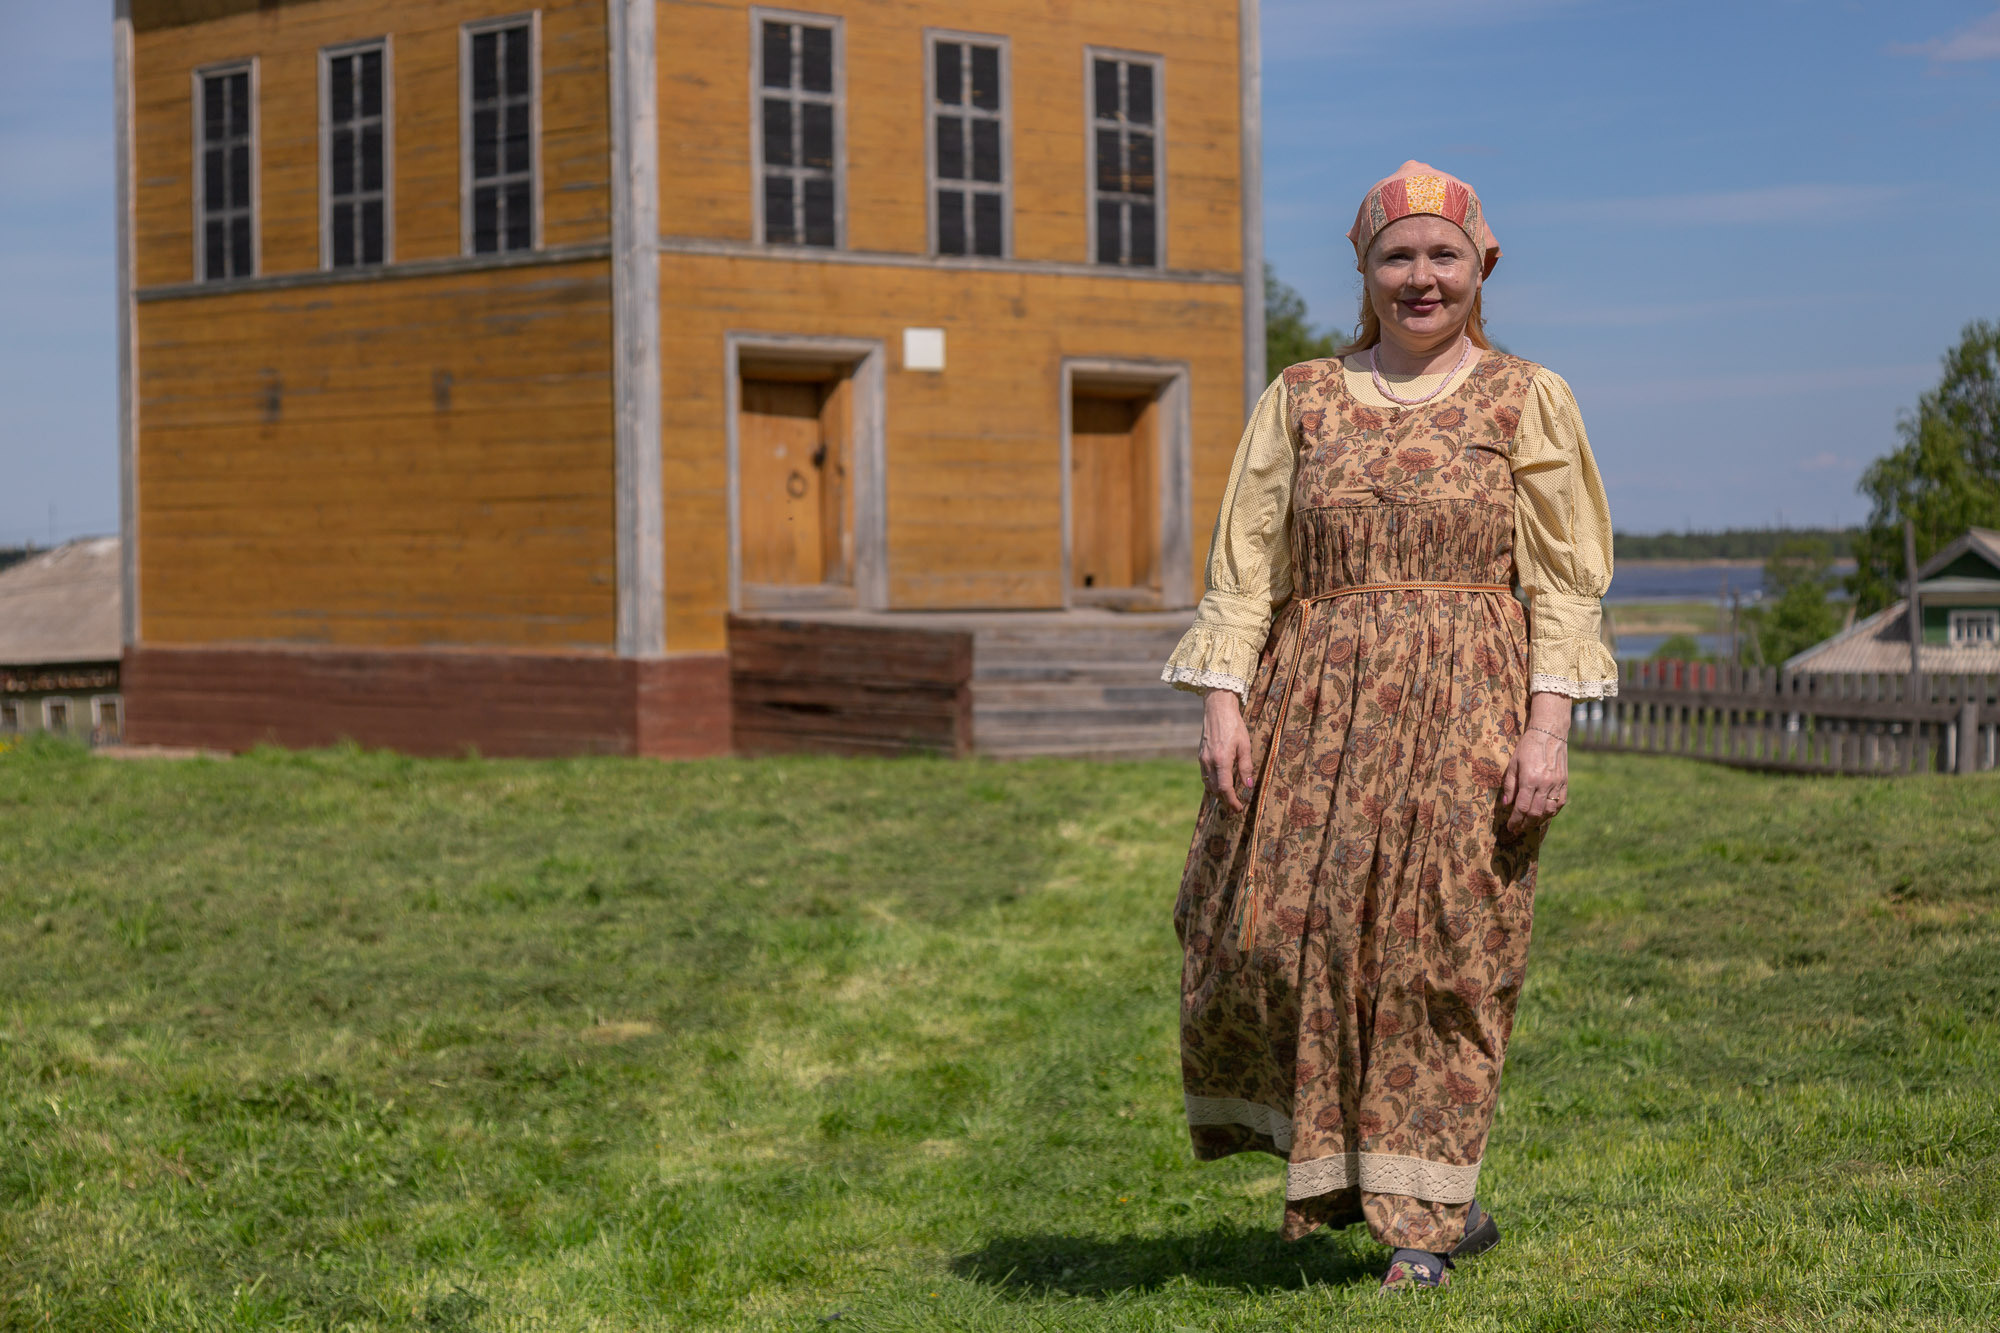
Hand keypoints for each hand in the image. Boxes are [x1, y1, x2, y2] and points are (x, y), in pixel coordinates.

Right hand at [1199, 690, 1257, 812]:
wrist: (1217, 710)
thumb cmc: (1234, 725)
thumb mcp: (1245, 745)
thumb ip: (1246, 767)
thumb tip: (1248, 786)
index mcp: (1221, 760)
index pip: (1225, 788)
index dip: (1232, 801)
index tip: (1238, 809)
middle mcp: (1209, 762)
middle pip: (1215, 789)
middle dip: (1225, 800)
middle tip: (1235, 808)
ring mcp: (1202, 759)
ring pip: (1208, 784)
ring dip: (1218, 794)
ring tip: (1228, 798)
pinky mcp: (1201, 756)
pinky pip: (1205, 775)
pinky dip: (1212, 784)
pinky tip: (1220, 784)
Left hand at [1501, 694, 1569, 832]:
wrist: (1550, 733)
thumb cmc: (1527, 746)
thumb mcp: (1513, 764)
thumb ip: (1510, 785)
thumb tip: (1507, 804)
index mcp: (1530, 779)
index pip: (1521, 808)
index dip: (1515, 821)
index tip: (1510, 828)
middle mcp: (1545, 784)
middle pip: (1535, 813)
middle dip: (1525, 824)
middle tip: (1518, 829)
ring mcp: (1557, 784)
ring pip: (1549, 811)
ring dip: (1539, 821)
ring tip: (1530, 824)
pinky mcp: (1565, 782)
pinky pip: (1560, 803)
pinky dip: (1552, 812)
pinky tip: (1545, 815)